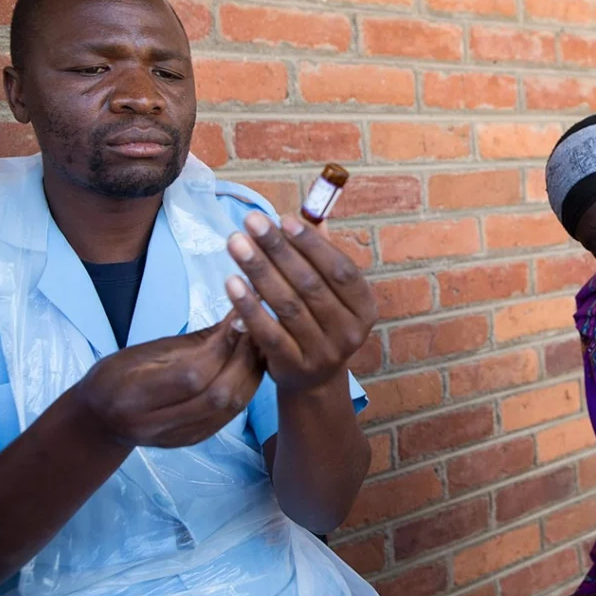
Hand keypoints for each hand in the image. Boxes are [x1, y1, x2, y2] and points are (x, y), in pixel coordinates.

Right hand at [73, 314, 264, 447]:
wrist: (101, 421)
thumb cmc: (117, 376)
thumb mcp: (144, 351)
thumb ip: (194, 340)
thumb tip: (238, 315)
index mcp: (134, 396)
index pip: (193, 373)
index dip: (224, 345)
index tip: (241, 316)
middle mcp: (155, 423)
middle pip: (218, 394)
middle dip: (245, 358)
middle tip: (259, 328)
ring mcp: (177, 437)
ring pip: (231, 407)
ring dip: (252, 372)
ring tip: (260, 344)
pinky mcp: (195, 440)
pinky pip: (232, 414)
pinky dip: (248, 387)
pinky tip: (253, 366)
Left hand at [224, 212, 376, 395]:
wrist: (313, 380)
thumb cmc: (319, 323)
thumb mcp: (330, 294)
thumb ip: (321, 257)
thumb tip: (309, 215)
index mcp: (364, 307)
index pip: (341, 269)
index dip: (313, 244)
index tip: (285, 218)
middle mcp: (350, 331)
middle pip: (311, 284)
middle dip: (278, 249)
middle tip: (252, 221)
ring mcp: (323, 352)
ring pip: (288, 305)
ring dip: (260, 270)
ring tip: (236, 243)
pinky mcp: (294, 367)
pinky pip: (268, 333)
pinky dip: (249, 307)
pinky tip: (231, 282)